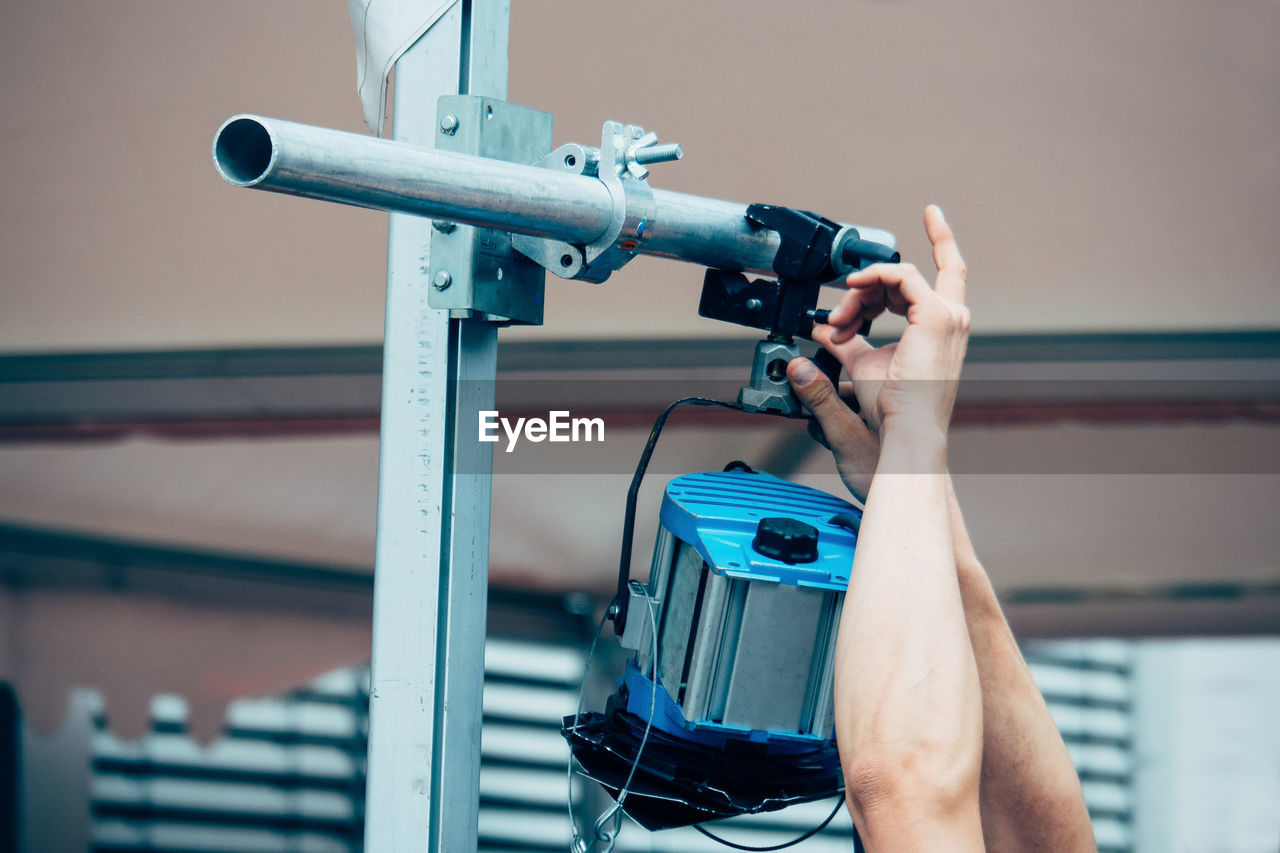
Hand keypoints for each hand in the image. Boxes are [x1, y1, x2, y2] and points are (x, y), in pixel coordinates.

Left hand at [789, 205, 969, 482]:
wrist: (902, 432)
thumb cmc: (891, 409)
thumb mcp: (864, 366)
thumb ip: (847, 342)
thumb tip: (823, 329)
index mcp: (944, 327)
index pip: (949, 273)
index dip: (943, 240)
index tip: (932, 213)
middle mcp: (954, 319)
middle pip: (919, 274)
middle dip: (887, 270)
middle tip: (842, 312)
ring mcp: (949, 316)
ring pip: (899, 276)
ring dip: (861, 293)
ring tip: (838, 323)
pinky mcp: (936, 316)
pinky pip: (900, 276)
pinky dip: (871, 279)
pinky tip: (850, 293)